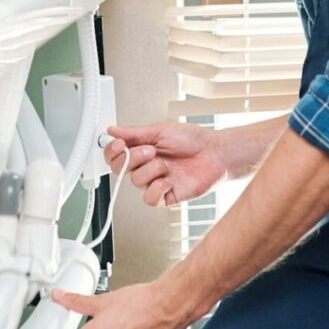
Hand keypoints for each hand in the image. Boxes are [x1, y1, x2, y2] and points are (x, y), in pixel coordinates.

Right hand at [103, 121, 225, 206]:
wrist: (215, 153)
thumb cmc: (193, 140)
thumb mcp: (160, 130)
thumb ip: (134, 133)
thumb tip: (112, 130)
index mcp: (142, 150)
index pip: (116, 155)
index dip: (112, 151)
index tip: (119, 143)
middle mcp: (146, 167)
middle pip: (120, 169)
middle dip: (133, 158)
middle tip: (150, 150)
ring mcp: (155, 182)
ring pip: (135, 182)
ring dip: (150, 170)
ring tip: (166, 164)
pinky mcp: (166, 197)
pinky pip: (149, 199)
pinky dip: (156, 188)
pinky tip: (168, 180)